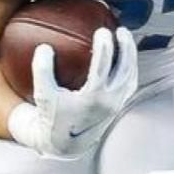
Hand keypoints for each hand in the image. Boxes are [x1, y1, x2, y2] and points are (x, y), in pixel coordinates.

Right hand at [7, 27, 137, 158]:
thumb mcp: (43, 96)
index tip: (102, 30)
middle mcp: (110, 102)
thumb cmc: (52, 117)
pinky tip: (124, 55)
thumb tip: (44, 47)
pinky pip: (129, 83)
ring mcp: (117, 104)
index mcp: (93, 98)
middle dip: (126, 48)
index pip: (103, 67)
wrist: (65, 143)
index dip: (105, 47)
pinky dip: (129, 67)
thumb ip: (42, 71)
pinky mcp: (118, 106)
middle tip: (120, 30)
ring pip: (131, 76)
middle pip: (125, 69)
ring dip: (131, 56)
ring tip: (126, 38)